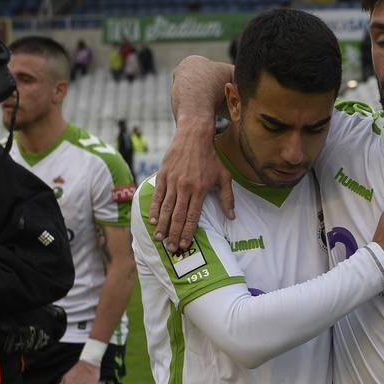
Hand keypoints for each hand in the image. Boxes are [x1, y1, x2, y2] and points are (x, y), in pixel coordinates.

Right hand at [151, 114, 231, 251]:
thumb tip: (232, 217)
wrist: (194, 135)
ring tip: (159, 239)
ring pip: (165, 208)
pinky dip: (153, 209)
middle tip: (171, 248)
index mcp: (200, 190)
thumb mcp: (224, 176)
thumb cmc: (211, 157)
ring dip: (162, 225)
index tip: (184, 245)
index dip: (187, 232)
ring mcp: (172, 181)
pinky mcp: (163, 175)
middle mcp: (185, 187)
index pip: (192, 217)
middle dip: (173, 234)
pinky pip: (156, 196)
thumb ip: (227, 198)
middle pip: (177, 216)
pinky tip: (152, 220)